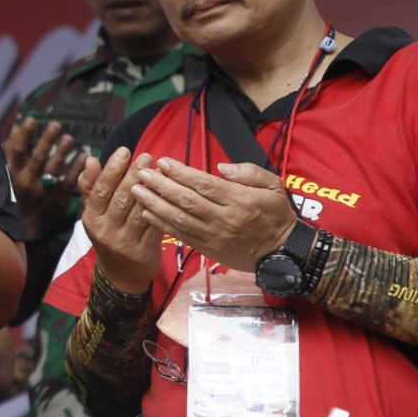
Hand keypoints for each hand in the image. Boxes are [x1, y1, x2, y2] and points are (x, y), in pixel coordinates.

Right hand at [4, 117, 87, 237]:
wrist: (27, 226)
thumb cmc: (18, 192)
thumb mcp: (9, 173)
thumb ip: (12, 151)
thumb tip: (16, 125)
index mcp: (13, 174)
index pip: (17, 151)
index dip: (24, 134)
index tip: (32, 120)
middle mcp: (27, 182)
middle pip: (38, 157)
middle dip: (47, 140)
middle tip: (56, 125)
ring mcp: (44, 191)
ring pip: (55, 168)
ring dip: (63, 151)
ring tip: (69, 138)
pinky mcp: (59, 198)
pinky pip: (70, 180)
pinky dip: (78, 167)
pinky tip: (84, 155)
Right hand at [77, 148, 163, 294]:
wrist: (121, 275)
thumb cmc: (109, 235)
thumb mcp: (95, 214)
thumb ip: (91, 187)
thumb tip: (89, 160)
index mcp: (91, 218)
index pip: (101, 190)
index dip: (113, 169)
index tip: (124, 151)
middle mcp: (105, 231)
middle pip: (122, 198)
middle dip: (134, 175)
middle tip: (146, 156)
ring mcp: (124, 242)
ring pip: (139, 210)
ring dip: (151, 189)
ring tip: (160, 171)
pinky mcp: (143, 251)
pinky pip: (155, 225)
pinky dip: (162, 208)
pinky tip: (170, 194)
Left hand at [131, 158, 298, 272]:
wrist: (282, 254)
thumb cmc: (276, 216)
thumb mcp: (274, 186)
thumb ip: (249, 172)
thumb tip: (221, 167)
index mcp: (240, 201)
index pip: (204, 184)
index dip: (181, 173)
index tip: (162, 162)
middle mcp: (224, 219)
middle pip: (187, 201)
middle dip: (161, 186)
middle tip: (141, 174)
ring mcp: (214, 236)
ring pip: (180, 219)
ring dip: (154, 204)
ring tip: (135, 191)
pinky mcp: (208, 249)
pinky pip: (181, 235)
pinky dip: (161, 224)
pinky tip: (146, 213)